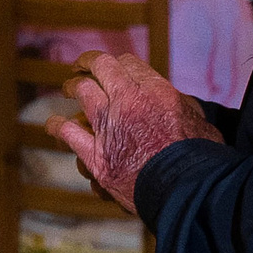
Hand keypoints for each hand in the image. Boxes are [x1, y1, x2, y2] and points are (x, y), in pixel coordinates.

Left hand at [46, 54, 217, 206]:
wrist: (187, 190)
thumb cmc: (199, 158)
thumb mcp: (198, 120)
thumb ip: (181, 105)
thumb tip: (174, 102)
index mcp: (155, 90)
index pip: (128, 62)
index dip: (120, 64)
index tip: (115, 69)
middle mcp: (128, 101)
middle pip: (101, 66)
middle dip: (89, 63)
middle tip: (82, 67)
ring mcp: (108, 126)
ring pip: (81, 92)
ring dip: (73, 87)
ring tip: (70, 88)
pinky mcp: (96, 155)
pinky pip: (67, 132)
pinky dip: (57, 126)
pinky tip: (53, 124)